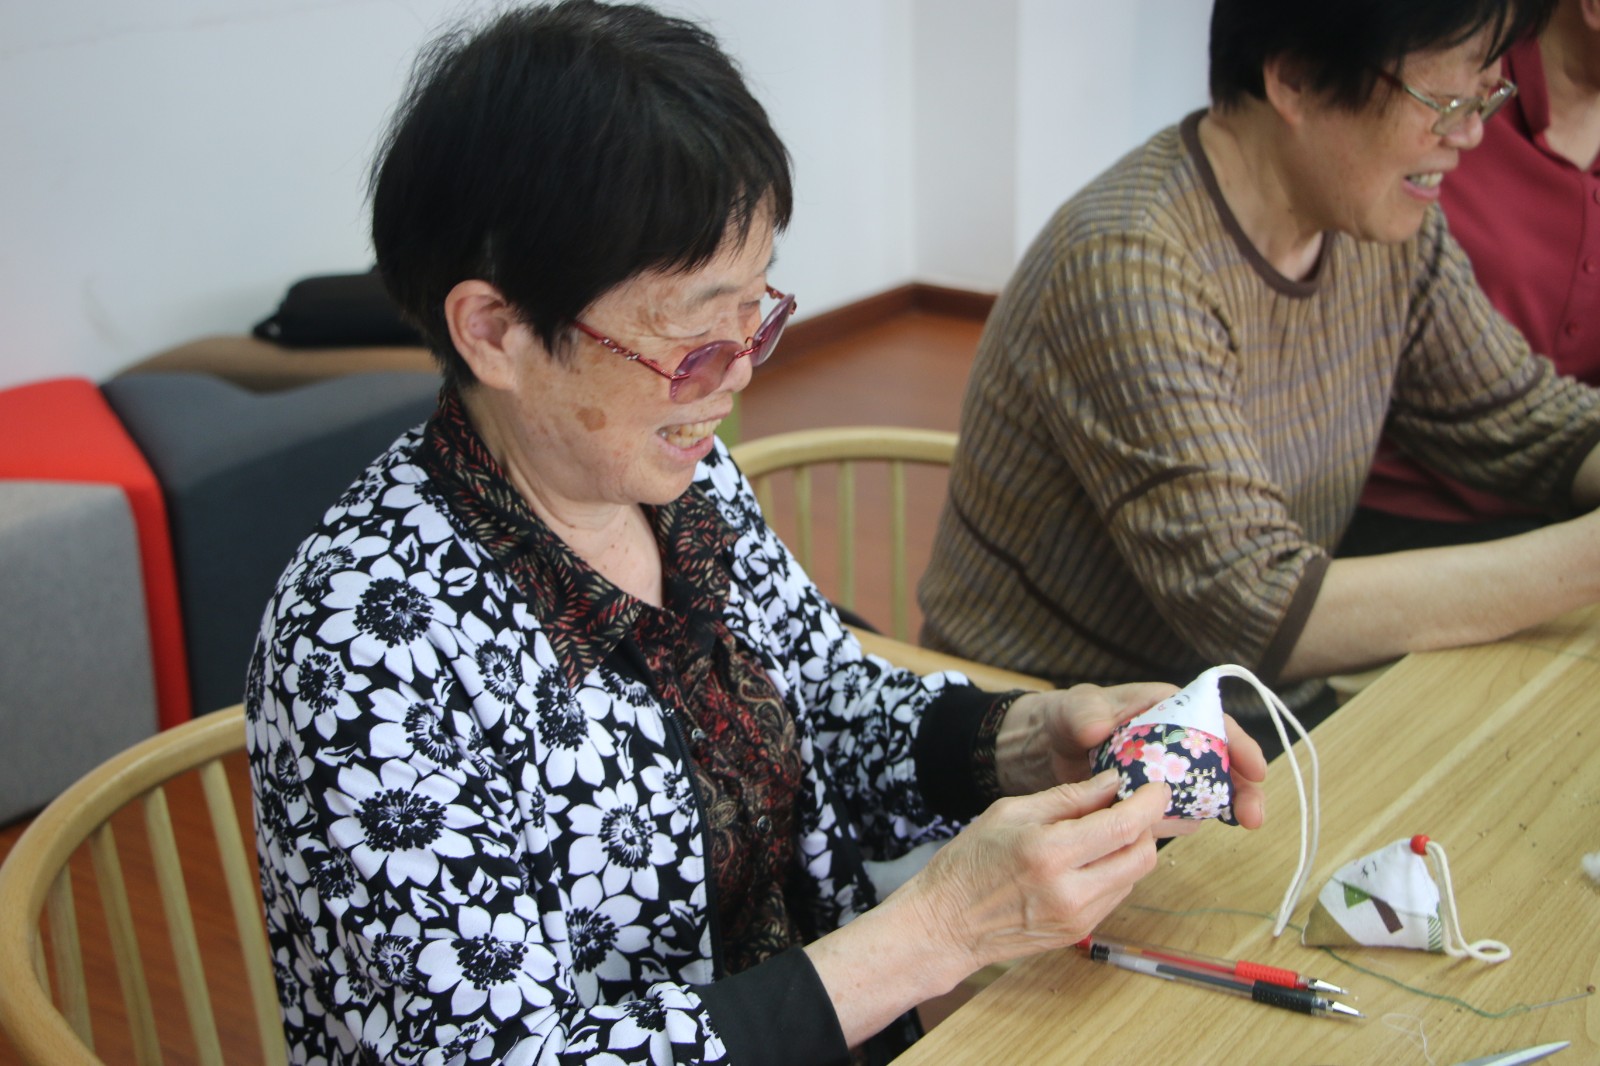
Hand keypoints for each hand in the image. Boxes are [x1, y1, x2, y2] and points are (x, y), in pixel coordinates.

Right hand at [895, 771, 1166, 972]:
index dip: (1150, 803)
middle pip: (1142, 855)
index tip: (1157, 787)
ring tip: (1103, 831)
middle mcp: (1071, 890)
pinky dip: (1114, 871)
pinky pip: (1116, 894)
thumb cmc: (970, 862)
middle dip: (1145, 826)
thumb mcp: (1010, 813)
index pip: (1124, 826)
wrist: (947, 924)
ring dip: (1130, 849)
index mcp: (1050, 852)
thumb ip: (1067, 797)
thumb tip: (1112, 783)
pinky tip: (1088, 859)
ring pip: (1134, 877)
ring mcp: (1078, 917)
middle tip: (1131, 807)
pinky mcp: (1079, 932)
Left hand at [996, 683, 1267, 830]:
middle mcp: (1172, 742)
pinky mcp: (1148, 802)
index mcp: (1165, 709)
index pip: (1214, 722)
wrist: (1040, 752)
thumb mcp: (1071, 710)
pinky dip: (1184, 823)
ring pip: (1204, 792)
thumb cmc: (1062, 719)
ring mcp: (1163, 775)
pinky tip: (1186, 829)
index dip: (1239, 744)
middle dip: (1243, 787)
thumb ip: (1083, 714)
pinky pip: (1174, 814)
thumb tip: (1098, 727)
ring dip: (1223, 808)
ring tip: (1237, 825)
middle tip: (1252, 815)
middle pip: (1220, 762)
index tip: (1254, 769)